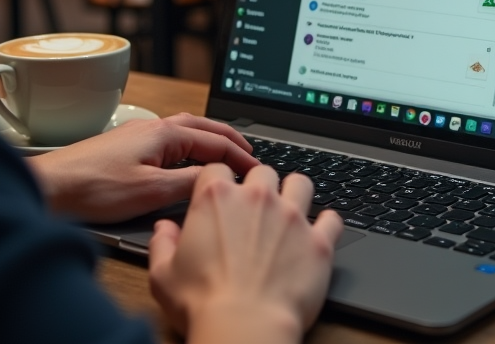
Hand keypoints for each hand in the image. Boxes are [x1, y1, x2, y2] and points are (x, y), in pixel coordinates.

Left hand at [26, 113, 257, 222]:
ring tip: (225, 153)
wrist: (48, 188)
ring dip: (209, 139)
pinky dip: (189, 145)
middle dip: (230, 139)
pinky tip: (186, 160)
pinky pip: (169, 139)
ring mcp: (138, 135)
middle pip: (203, 127)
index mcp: (165, 133)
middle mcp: (153, 127)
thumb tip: (216, 179)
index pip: (215, 142)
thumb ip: (188, 182)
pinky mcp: (125, 146)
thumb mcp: (151, 191)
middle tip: (250, 153)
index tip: (256, 172)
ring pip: (185, 130)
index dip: (240, 158)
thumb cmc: (93, 188)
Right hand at [148, 165, 344, 343]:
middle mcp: (258, 198)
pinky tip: (321, 231)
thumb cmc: (202, 303)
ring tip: (290, 209)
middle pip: (262, 171)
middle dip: (258, 184)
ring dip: (295, 193)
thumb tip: (164, 230)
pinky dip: (327, 223)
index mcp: (217, 199)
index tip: (219, 192)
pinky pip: (332, 219)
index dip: (217, 180)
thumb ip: (162, 245)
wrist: (245, 327)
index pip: (217, 168)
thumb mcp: (163, 275)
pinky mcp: (319, 241)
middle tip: (255, 206)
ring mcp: (292, 217)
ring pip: (301, 183)